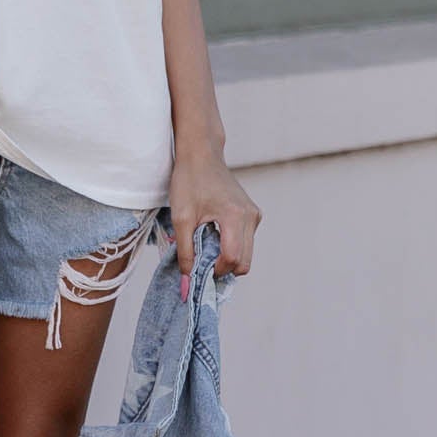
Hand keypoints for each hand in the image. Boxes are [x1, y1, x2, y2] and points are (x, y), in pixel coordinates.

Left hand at [167, 141, 260, 293]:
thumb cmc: (188, 181)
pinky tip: (213, 233)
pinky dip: (230, 246)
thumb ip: (185, 252)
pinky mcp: (252, 214)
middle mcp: (251, 217)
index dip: (215, 270)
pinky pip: (245, 242)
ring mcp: (254, 215)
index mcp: (235, 216)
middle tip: (200, 259)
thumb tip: (187, 282)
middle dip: (223, 268)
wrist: (201, 154)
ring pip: (246, 254)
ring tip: (205, 242)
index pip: (233, 259)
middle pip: (244, 261)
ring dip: (226, 257)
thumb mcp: (181, 218)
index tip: (197, 267)